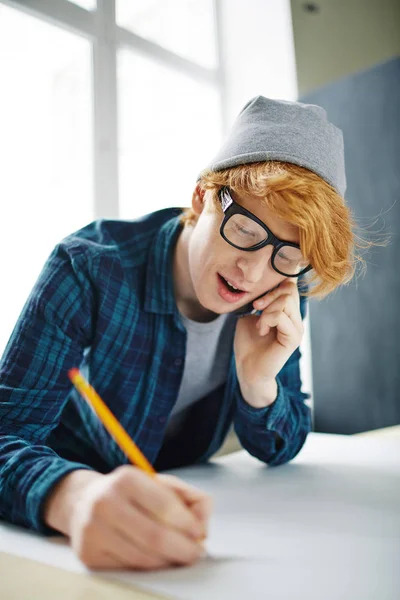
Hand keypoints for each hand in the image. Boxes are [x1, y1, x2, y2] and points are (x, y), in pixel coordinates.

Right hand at [45, 467, 211, 569]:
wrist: (83, 502)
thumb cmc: (129, 493)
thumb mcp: (157, 483)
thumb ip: (187, 496)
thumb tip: (203, 521)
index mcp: (126, 479)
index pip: (165, 506)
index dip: (188, 523)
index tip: (200, 533)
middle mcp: (106, 503)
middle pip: (155, 536)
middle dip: (183, 549)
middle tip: (196, 552)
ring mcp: (93, 530)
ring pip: (143, 557)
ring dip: (169, 561)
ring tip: (180, 556)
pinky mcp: (88, 554)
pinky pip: (129, 568)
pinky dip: (149, 567)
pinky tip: (157, 559)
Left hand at [234, 280, 303, 406]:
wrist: (247, 368)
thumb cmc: (248, 343)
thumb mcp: (252, 316)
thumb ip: (262, 301)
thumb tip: (266, 285)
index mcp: (289, 313)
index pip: (290, 286)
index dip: (272, 287)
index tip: (257, 302)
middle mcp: (297, 320)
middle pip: (289, 291)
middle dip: (268, 297)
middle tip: (257, 310)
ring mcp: (297, 329)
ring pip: (286, 302)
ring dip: (266, 311)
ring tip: (259, 326)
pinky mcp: (293, 339)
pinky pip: (281, 317)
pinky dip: (266, 320)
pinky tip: (261, 331)